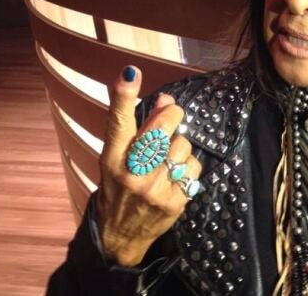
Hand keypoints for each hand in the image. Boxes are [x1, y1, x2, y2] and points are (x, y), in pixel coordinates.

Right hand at [95, 65, 201, 265]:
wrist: (120, 233)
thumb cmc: (120, 186)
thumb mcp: (119, 157)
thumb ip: (139, 129)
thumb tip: (167, 100)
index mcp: (112, 157)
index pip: (118, 121)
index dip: (123, 95)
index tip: (130, 73)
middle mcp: (132, 172)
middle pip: (162, 128)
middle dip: (172, 115)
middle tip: (173, 114)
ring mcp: (154, 188)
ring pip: (183, 146)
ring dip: (180, 148)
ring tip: (168, 159)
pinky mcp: (174, 201)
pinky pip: (194, 168)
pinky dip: (189, 168)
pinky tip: (176, 176)